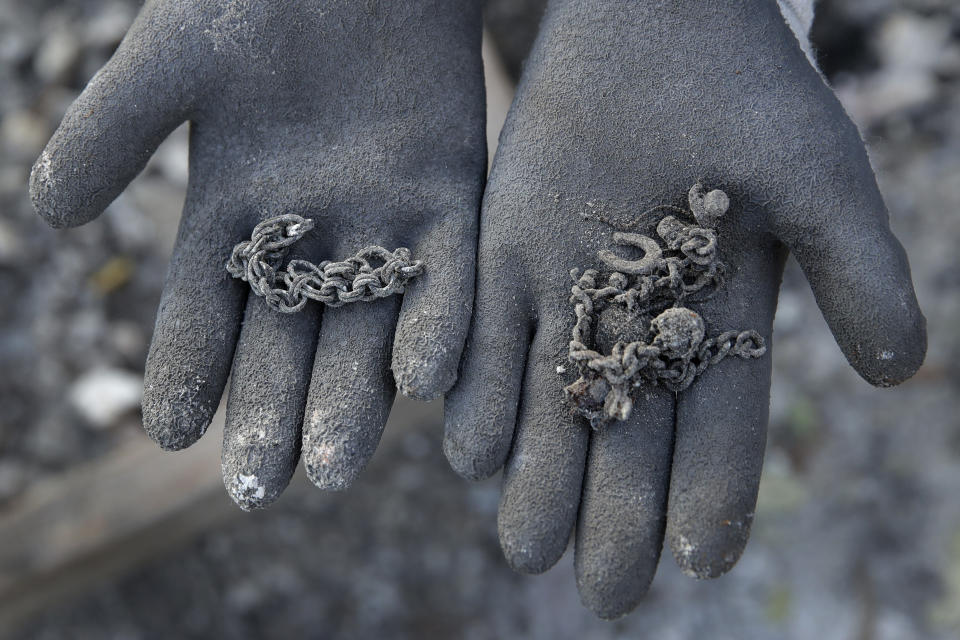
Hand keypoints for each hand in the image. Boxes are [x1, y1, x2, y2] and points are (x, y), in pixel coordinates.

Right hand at [31, 0, 485, 507]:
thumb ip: (117, 127)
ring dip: (353, 400)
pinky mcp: (446, 204)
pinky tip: (421, 383)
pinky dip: (434, 329)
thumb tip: (48, 212)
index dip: (185, 373)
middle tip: (263, 488)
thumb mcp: (176, 58)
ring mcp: (379, 226)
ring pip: (364, 331)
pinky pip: (444, 279)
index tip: (171, 435)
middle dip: (273, 414)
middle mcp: (306, 239)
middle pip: (286, 347)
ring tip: (334, 468)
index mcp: (230, 215)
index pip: (202, 315)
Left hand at [444, 0, 925, 617]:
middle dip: (619, 511)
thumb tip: (901, 371)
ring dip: (539, 474)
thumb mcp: (816, 179)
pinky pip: (490, 338)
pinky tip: (470, 453)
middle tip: (606, 591)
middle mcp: (641, 321)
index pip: (720, 426)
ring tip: (524, 545)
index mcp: (721, 317)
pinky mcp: (507, 258)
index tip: (701, 565)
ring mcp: (570, 292)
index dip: (713, 494)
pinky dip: (481, 393)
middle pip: (630, 434)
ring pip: (553, 402)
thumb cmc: (749, 88)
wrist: (654, 21)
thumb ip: (857, 268)